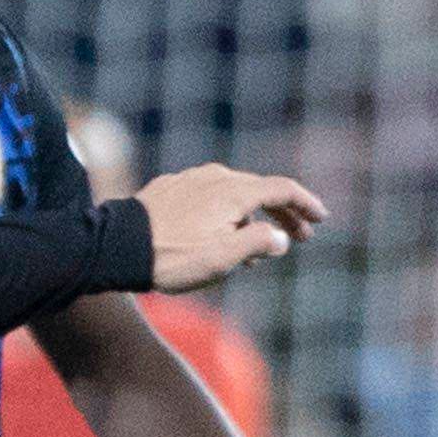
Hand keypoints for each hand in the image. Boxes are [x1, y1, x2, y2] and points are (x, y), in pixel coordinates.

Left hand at [132, 164, 328, 289]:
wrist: (116, 248)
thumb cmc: (173, 257)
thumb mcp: (223, 258)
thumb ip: (258, 244)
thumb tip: (280, 237)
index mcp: (233, 192)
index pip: (282, 189)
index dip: (306, 203)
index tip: (321, 218)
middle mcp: (215, 178)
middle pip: (260, 189)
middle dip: (284, 213)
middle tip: (300, 236)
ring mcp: (190, 180)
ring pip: (234, 194)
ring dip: (254, 217)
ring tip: (260, 247)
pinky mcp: (170, 189)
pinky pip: (209, 198)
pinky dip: (226, 214)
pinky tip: (221, 236)